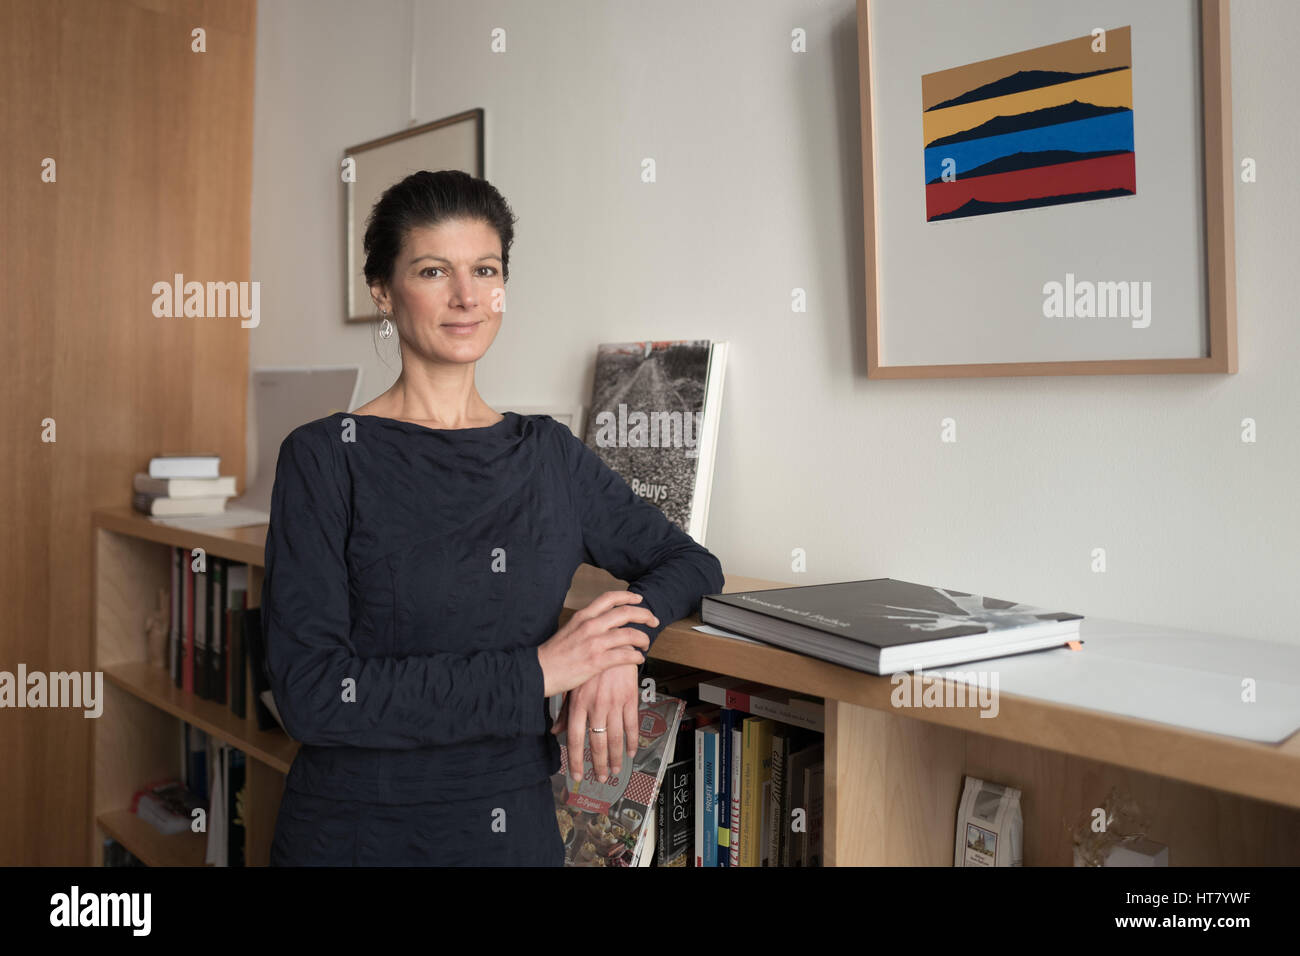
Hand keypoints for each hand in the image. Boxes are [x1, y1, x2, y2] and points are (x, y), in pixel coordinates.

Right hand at [536, 590, 656, 697]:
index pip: (609, 598)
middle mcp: (590, 626)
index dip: (628, 596)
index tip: (639, 598)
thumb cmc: (553, 655)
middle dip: (644, 615)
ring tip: (646, 644)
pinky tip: (638, 659)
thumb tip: (602, 623)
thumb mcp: (568, 630)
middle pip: (625, 612)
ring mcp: (594, 643)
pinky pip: (625, 655)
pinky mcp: (597, 661)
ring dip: (643, 638)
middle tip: (653, 620)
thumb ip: (586, 625)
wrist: (538, 671)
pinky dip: (636, 656)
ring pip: (629, 634)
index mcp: (583, 616)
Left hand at [552, 663, 639, 783]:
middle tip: (599, 778)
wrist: (612, 640)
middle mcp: (595, 706)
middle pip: (597, 743)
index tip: (577, 775)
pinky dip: (632, 741)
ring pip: (615, 738)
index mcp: (578, 703)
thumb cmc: (589, 664)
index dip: (576, 760)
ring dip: (615, 758)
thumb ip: (565, 712)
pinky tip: (630, 752)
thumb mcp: (573, 686)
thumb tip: (554, 732)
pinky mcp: (629, 698)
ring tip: (614, 770)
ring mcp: (614, 703)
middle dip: (598, 764)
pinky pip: (632, 725)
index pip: (575, 739)